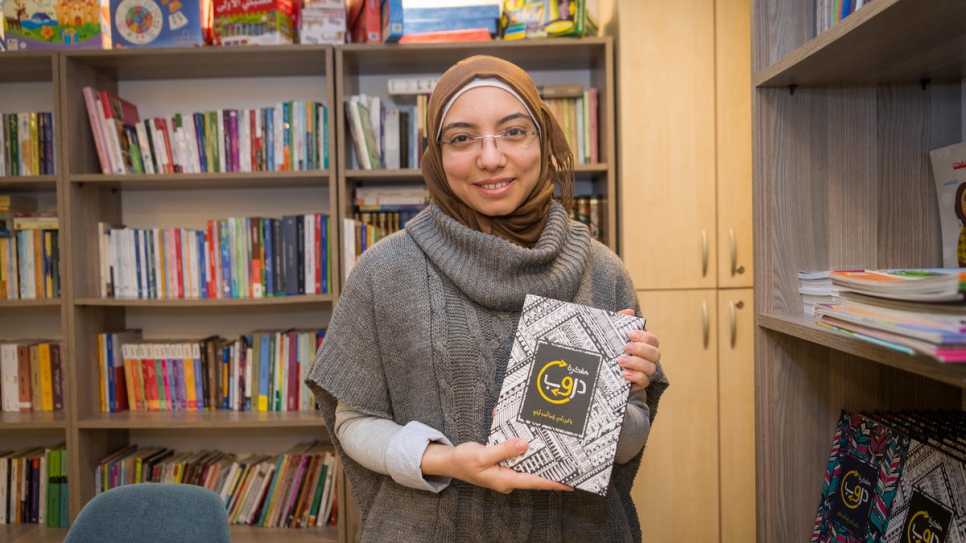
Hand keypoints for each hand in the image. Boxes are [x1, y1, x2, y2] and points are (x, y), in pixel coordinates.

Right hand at [421, 439, 572, 493]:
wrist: (449, 462)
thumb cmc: (463, 461)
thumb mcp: (482, 455)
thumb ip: (504, 450)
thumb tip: (524, 444)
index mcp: (505, 480)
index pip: (534, 481)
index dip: (553, 482)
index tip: (570, 483)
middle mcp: (508, 478)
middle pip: (534, 474)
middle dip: (550, 468)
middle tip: (569, 464)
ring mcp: (505, 472)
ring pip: (526, 464)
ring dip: (538, 456)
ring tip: (556, 451)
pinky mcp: (502, 464)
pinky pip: (516, 456)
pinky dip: (521, 447)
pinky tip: (527, 437)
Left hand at [618, 309, 659, 391]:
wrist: (601, 369)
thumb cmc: (611, 348)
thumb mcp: (612, 334)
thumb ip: (621, 321)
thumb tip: (630, 312)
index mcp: (645, 345)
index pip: (653, 340)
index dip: (645, 337)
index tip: (630, 334)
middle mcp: (648, 359)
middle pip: (656, 354)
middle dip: (641, 350)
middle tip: (626, 347)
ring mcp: (645, 372)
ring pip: (651, 368)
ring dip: (636, 363)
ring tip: (620, 361)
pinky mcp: (638, 384)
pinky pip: (644, 381)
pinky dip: (636, 377)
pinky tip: (624, 373)